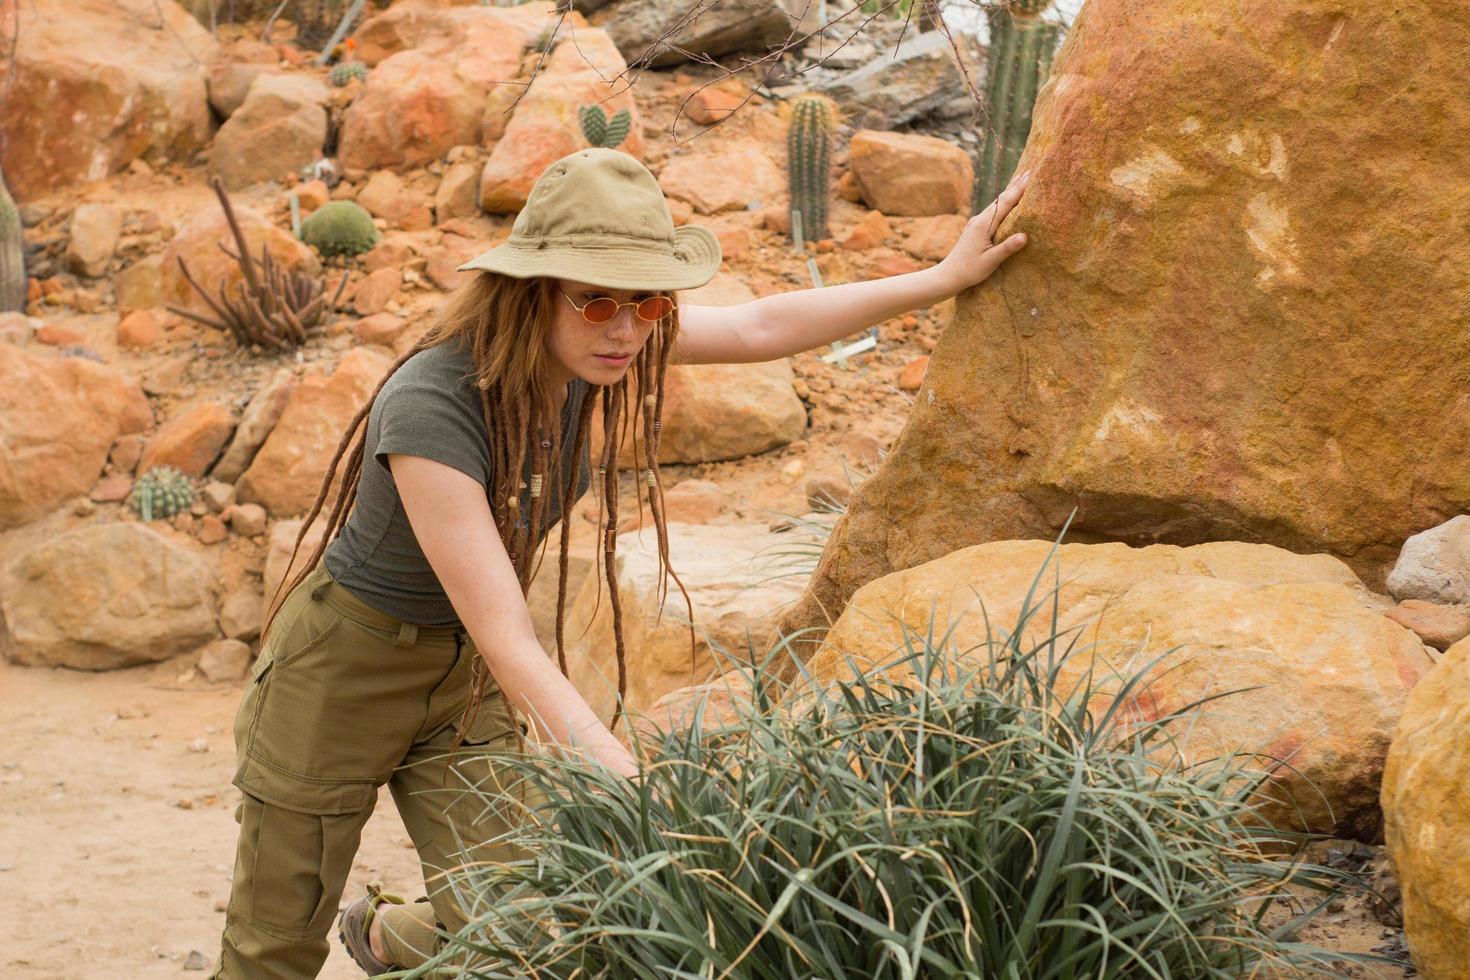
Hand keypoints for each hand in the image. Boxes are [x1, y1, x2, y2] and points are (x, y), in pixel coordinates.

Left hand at [933, 168, 1031, 293]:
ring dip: (1009, 191)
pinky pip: (992, 210)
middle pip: (1000, 199)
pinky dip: (1002, 202)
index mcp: (983, 225)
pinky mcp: (975, 228)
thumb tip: (1025, 236)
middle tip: (1030, 172)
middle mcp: (979, 220)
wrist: (948, 275)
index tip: (1031, 177)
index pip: (1005, 204)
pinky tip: (1005, 201)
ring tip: (1020, 180)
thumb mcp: (990, 261)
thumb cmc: (969, 270)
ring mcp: (976, 223)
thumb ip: (1007, 248)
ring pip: (996, 203)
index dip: (1019, 190)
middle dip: (1015, 185)